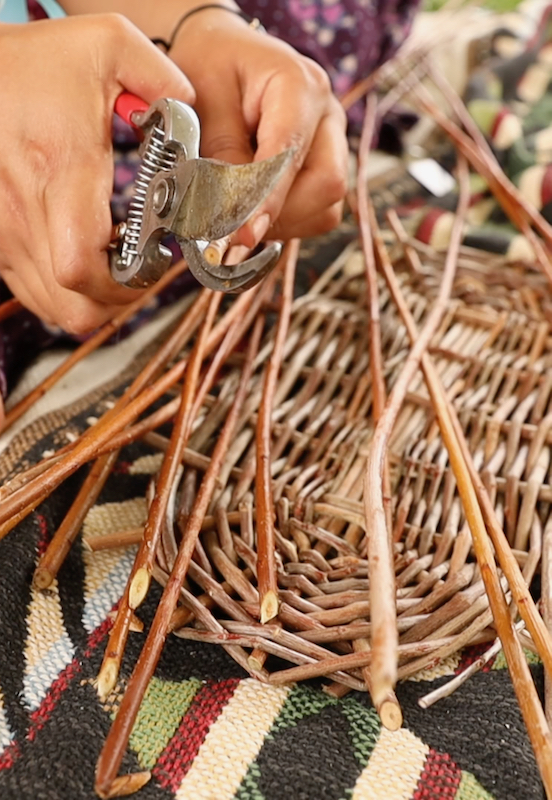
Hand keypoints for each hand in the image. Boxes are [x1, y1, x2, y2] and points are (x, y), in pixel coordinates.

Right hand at [0, 15, 193, 333]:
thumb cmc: (35, 62)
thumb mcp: (107, 45)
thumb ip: (163, 79)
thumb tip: (192, 115)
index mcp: (61, 170)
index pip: (84, 268)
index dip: (128, 283)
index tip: (155, 259)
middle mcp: (25, 212)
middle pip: (75, 305)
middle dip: (120, 300)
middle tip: (143, 269)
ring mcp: (6, 233)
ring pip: (55, 308)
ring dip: (95, 300)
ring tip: (118, 265)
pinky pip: (34, 293)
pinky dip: (67, 292)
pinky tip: (86, 258)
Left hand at [169, 7, 347, 245]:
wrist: (220, 53)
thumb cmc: (209, 67)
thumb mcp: (201, 102)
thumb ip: (219, 155)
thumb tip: (229, 212)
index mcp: (298, 84)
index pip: (291, 153)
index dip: (268, 199)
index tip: (243, 234)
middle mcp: (326, 114)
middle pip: (326, 185)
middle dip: (279, 213)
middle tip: (233, 225)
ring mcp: (331, 142)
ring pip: (325, 206)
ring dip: (282, 221)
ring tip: (240, 213)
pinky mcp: (325, 166)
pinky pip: (318, 211)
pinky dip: (286, 220)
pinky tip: (255, 208)